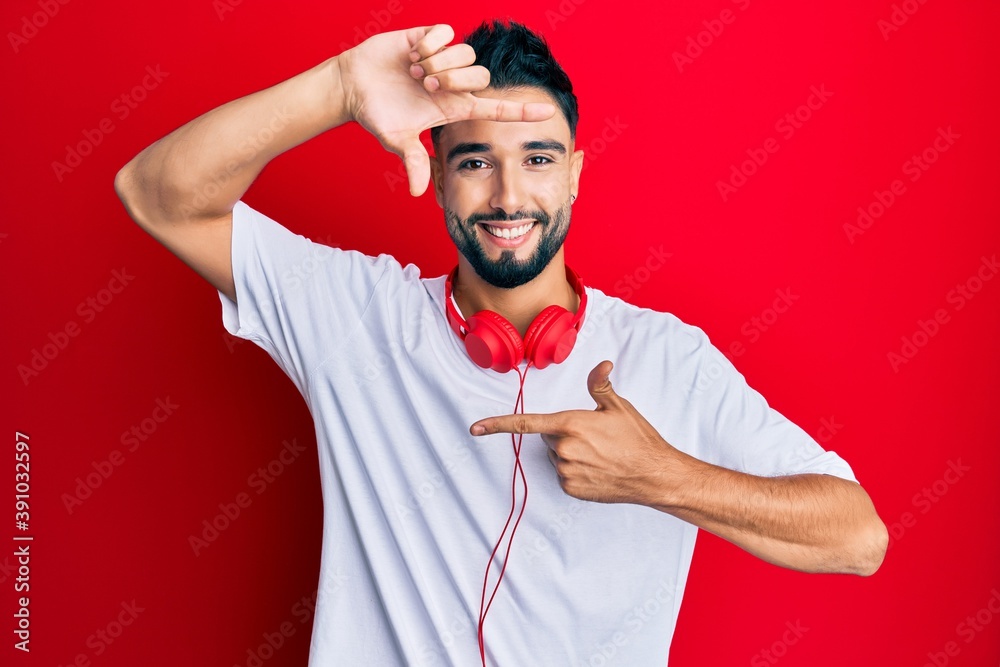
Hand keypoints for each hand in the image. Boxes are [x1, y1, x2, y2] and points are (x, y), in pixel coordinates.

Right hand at [336, 24, 557, 196]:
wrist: (354, 85)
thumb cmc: (378, 114)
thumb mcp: (396, 139)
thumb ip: (412, 161)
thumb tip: (418, 191)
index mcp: (454, 107)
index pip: (497, 109)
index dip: (522, 111)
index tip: (547, 112)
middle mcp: (455, 83)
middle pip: (482, 77)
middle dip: (454, 80)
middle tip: (425, 86)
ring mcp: (444, 59)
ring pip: (466, 53)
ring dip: (438, 63)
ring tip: (414, 71)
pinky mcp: (430, 37)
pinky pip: (446, 33)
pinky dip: (429, 43)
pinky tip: (413, 52)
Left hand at [470, 361, 679, 504]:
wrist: (654, 475)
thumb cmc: (638, 439)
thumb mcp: (618, 407)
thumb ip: (600, 385)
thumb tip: (601, 365)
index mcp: (570, 424)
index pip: (526, 423)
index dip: (498, 425)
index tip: (475, 428)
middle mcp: (564, 448)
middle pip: (550, 438)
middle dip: (566, 434)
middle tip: (595, 437)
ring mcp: (566, 471)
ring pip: (557, 457)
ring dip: (572, 454)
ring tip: (601, 454)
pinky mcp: (571, 488)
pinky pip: (564, 475)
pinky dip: (577, 471)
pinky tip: (598, 469)